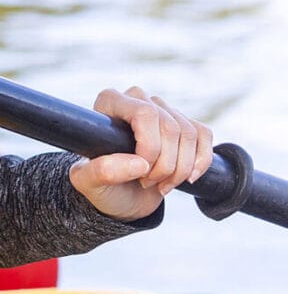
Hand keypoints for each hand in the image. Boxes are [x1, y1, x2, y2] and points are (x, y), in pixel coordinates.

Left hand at [68, 87, 213, 220]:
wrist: (120, 194)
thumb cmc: (100, 184)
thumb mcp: (88, 182)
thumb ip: (102, 171)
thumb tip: (139, 163)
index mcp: (110, 101)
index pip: (145, 113)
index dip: (151, 146)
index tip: (140, 172)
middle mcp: (137, 98)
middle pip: (170, 126)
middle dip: (165, 164)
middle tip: (147, 183)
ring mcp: (162, 109)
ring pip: (189, 134)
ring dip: (181, 169)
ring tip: (160, 185)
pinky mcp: (183, 125)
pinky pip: (204, 135)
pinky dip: (200, 162)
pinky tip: (186, 178)